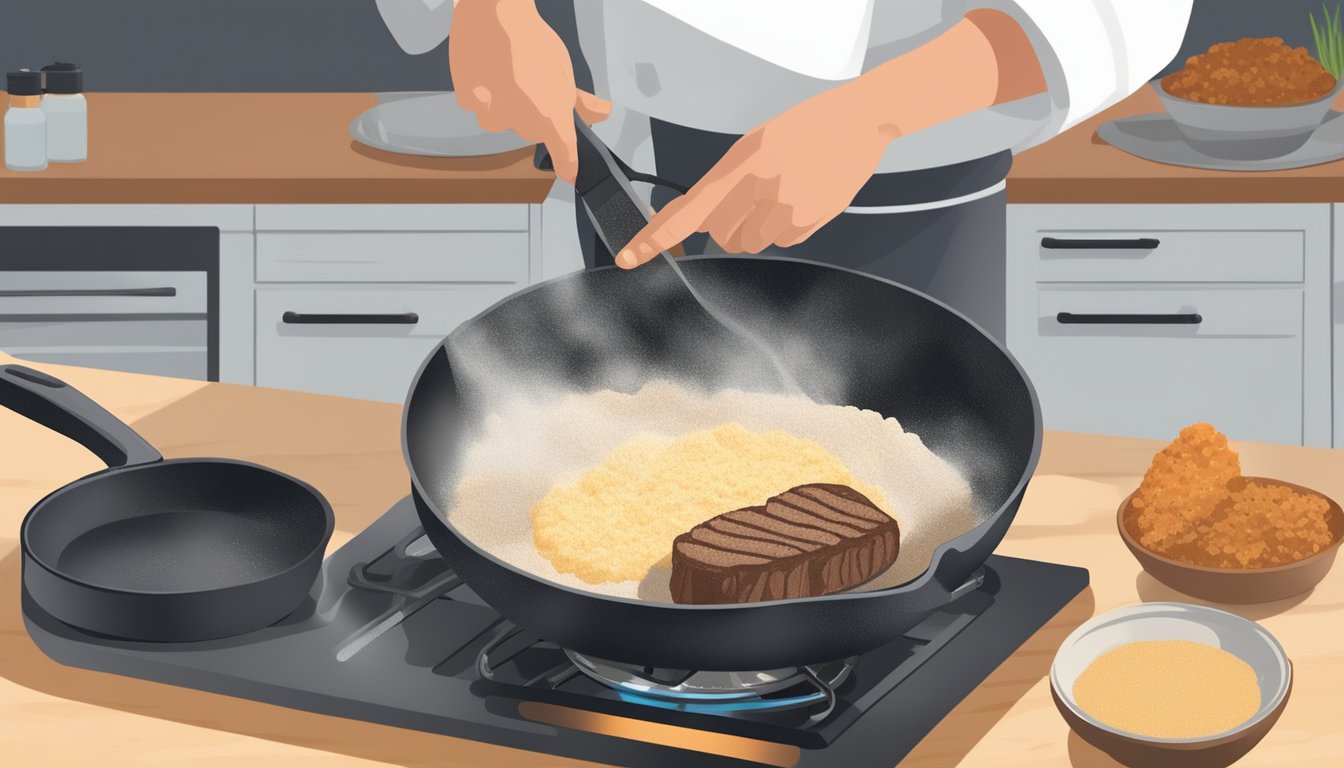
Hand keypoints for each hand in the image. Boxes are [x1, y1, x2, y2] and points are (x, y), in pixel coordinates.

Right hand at [450, 0, 610, 182]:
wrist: (494, 12)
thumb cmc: (530, 39)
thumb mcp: (564, 70)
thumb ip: (580, 101)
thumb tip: (600, 113)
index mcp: (551, 116)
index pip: (564, 156)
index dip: (568, 166)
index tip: (569, 173)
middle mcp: (522, 122)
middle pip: (529, 130)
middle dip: (531, 112)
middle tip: (531, 85)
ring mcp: (493, 114)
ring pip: (499, 120)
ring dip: (502, 104)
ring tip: (506, 75)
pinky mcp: (469, 102)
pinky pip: (477, 106)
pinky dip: (481, 93)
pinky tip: (487, 72)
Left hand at [615, 11, 1045, 267]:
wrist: (857, 123)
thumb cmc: (804, 128)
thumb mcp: (755, 145)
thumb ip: (727, 182)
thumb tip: (706, 221)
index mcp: (737, 167)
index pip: (685, 212)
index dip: (654, 237)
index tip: (630, 256)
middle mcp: (756, 192)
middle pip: (722, 237)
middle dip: (729, 225)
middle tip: (753, 197)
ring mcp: (783, 211)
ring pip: (751, 243)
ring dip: (758, 227)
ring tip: (782, 194)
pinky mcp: (807, 224)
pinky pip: (782, 241)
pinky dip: (786, 227)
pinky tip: (801, 198)